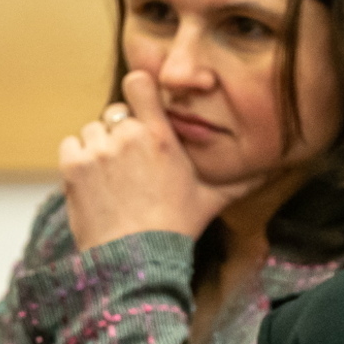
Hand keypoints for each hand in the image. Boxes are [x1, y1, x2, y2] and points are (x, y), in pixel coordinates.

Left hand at [59, 71, 258, 251]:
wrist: (138, 261)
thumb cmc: (176, 230)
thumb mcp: (211, 201)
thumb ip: (240, 182)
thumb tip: (272, 171)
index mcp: (161, 136)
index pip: (138, 82)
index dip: (136, 91)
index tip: (139, 107)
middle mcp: (129, 137)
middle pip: (115, 114)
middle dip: (121, 133)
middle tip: (130, 166)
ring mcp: (99, 150)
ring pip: (92, 130)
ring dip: (99, 148)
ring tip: (113, 180)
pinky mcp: (74, 167)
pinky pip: (71, 145)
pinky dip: (78, 160)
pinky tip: (95, 183)